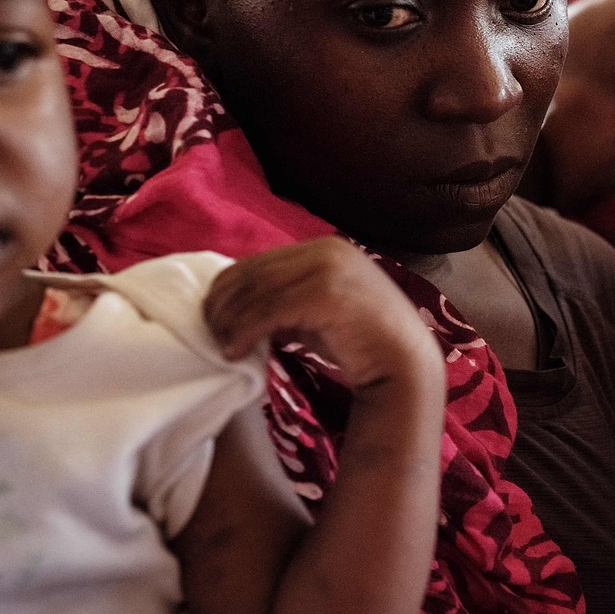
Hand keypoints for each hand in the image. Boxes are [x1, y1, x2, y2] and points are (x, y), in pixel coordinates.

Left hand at [205, 238, 442, 402]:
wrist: (404, 365)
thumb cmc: (361, 344)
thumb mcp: (316, 313)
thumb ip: (284, 301)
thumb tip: (237, 308)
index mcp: (323, 248)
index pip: (256, 263)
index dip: (226, 292)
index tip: (213, 322)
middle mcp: (325, 249)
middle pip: (249, 273)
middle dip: (221, 306)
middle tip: (209, 336)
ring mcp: (328, 268)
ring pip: (254, 291)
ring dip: (228, 322)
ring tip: (223, 348)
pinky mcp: (326, 293)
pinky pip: (267, 310)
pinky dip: (244, 331)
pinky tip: (237, 352)